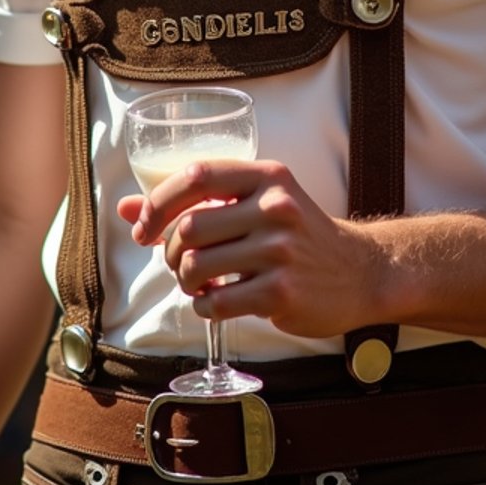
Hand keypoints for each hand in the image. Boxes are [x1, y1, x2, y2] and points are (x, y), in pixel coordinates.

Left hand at [117, 158, 387, 339]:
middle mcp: (275, 207)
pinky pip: (216, 304)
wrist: (359, 272)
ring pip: (196, 267)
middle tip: (179, 264)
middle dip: (170, 253)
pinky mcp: (281, 292)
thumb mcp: (255, 204)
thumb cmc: (297, 234)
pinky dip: (204, 308)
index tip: (143, 229)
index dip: (158, 202)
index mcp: (266, 176)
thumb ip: (194, 203)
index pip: (197, 175)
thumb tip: (126, 210)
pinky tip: (216, 304)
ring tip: (199, 285)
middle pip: (189, 228)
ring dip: (185, 283)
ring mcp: (280, 251)